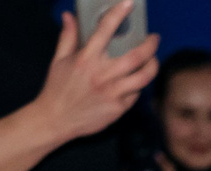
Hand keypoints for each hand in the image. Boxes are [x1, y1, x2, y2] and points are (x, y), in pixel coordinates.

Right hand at [34, 2, 159, 143]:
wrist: (56, 119)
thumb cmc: (57, 88)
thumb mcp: (59, 60)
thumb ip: (68, 36)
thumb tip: (70, 16)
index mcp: (86, 59)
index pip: (105, 30)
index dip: (119, 14)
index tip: (129, 4)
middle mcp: (102, 75)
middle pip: (136, 56)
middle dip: (150, 45)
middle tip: (154, 38)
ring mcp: (112, 93)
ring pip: (143, 77)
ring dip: (152, 65)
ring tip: (153, 59)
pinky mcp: (118, 108)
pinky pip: (136, 94)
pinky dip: (139, 85)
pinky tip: (138, 79)